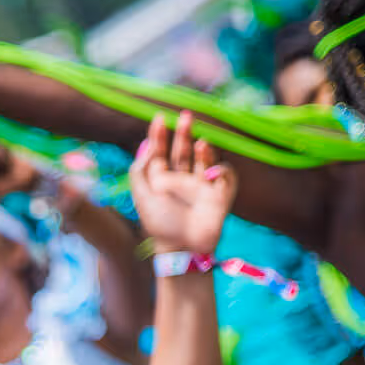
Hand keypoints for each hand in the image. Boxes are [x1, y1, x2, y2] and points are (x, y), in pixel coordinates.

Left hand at [128, 113, 234, 258]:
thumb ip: (139, 171)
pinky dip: (222, 169)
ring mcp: (200, 187)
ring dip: (204, 149)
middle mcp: (181, 181)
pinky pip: (225, 174)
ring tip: (201, 143)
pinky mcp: (219, 194)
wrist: (184, 248)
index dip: (159, 135)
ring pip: (204, 159)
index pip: (160, 153)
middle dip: (183, 133)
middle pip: (182, 150)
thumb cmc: (160, 225)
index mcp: (161, 181)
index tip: (158, 118)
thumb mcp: (142, 197)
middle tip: (185, 116)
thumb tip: (145, 145)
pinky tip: (214, 172)